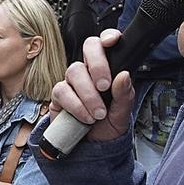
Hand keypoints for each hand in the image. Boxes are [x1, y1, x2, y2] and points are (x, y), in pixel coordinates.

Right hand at [51, 28, 133, 143]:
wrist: (91, 148)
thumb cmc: (108, 125)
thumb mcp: (122, 114)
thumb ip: (124, 95)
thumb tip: (124, 76)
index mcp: (107, 68)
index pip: (105, 44)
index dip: (107, 37)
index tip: (113, 41)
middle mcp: (89, 70)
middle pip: (88, 47)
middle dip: (97, 64)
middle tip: (105, 86)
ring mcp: (72, 81)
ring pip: (75, 71)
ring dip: (88, 94)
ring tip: (98, 113)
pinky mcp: (59, 95)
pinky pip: (62, 91)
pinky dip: (76, 105)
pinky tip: (85, 117)